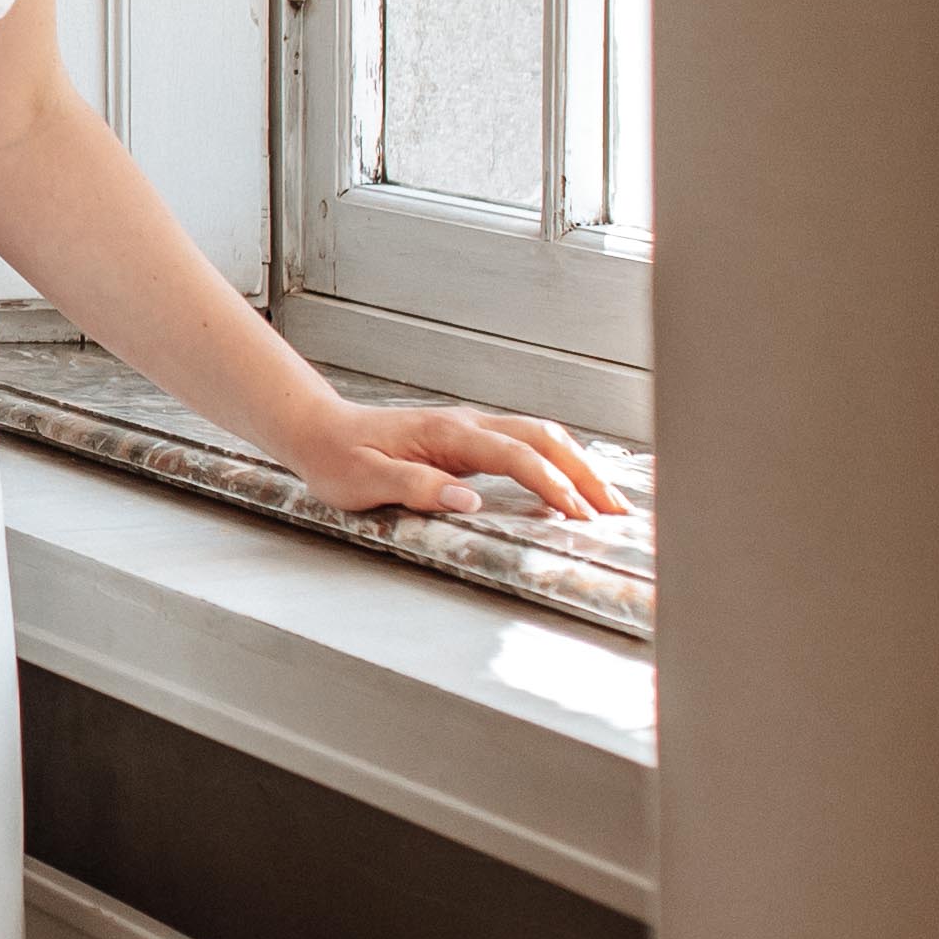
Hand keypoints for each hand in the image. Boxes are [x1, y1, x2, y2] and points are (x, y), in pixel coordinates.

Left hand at [292, 401, 625, 526]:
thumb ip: (416, 488)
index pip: (516, 456)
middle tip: (619, 511)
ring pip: (541, 437)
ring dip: (579, 465)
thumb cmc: (338, 458)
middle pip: (544, 438)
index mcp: (447, 434)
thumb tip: (471, 500)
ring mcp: (471, 429)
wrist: (320, 430)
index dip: (552, 484)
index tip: (580, 514)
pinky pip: (526, 445)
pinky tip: (573, 484)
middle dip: (586, 473)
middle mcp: (467, 424)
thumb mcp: (365, 482)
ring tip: (611, 501)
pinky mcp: (469, 439)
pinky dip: (559, 462)